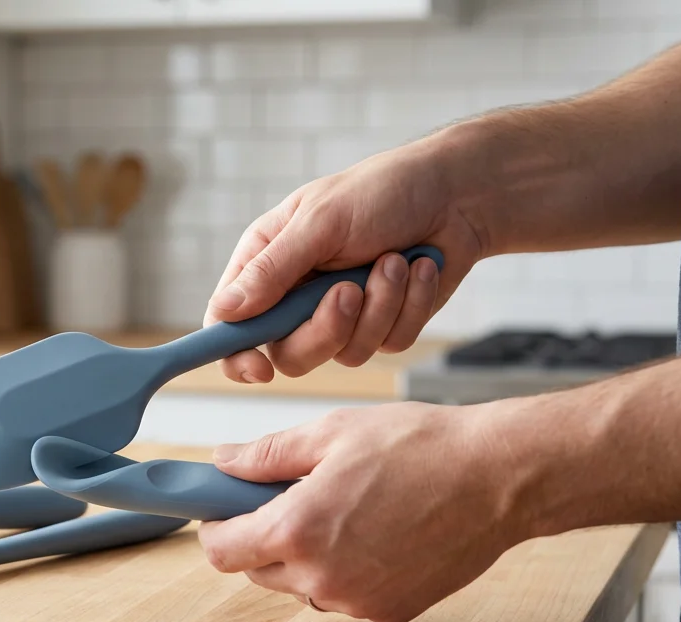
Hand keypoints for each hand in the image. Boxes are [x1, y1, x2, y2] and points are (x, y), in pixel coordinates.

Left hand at [196, 402, 526, 621]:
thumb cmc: (419, 446)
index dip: (217, 527)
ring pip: (301, 587)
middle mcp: (321, 578)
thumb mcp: (331, 433)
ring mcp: (356, 601)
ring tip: (346, 510)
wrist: (498, 478)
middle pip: (258, 571)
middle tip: (293, 497)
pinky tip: (376, 532)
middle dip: (262, 537)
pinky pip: (344, 596)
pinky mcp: (390, 612)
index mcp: (296, 530)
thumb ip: (266, 455)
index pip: (221, 552)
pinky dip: (345, 570)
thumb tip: (223, 463)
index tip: (224, 510)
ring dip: (304, 557)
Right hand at [204, 140, 485, 383]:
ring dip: (379, 306)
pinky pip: (389, 344)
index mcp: (267, 264)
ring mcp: (342, 315)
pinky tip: (418, 268)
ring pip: (344, 353)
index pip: (229, 326)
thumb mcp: (320, 223)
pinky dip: (409, 305)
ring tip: (394, 260)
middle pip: (290, 354)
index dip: (237, 356)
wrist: (456, 194)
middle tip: (349, 291)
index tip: (259, 369)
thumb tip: (223, 312)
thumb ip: (272, 270)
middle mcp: (297, 296)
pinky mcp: (384, 325)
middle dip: (326, 328)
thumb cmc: (382, 191)